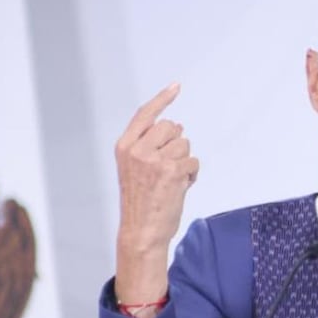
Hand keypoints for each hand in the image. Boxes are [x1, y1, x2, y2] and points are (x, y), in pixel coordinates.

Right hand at [114, 83, 199, 305]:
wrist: (141, 231)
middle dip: (176, 144)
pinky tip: (180, 188)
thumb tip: (177, 126)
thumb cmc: (141, 203)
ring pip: (184, 144)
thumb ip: (149, 146)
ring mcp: (154, 159)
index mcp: (124, 147)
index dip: (162, 99)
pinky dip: (192, 174)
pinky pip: (193, 161)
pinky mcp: (172, 171)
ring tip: (171, 181)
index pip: (145, 114)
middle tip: (168, 168)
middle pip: (172, 127)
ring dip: (184, 162)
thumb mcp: (134, 169)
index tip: (176, 86)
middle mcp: (137, 149)